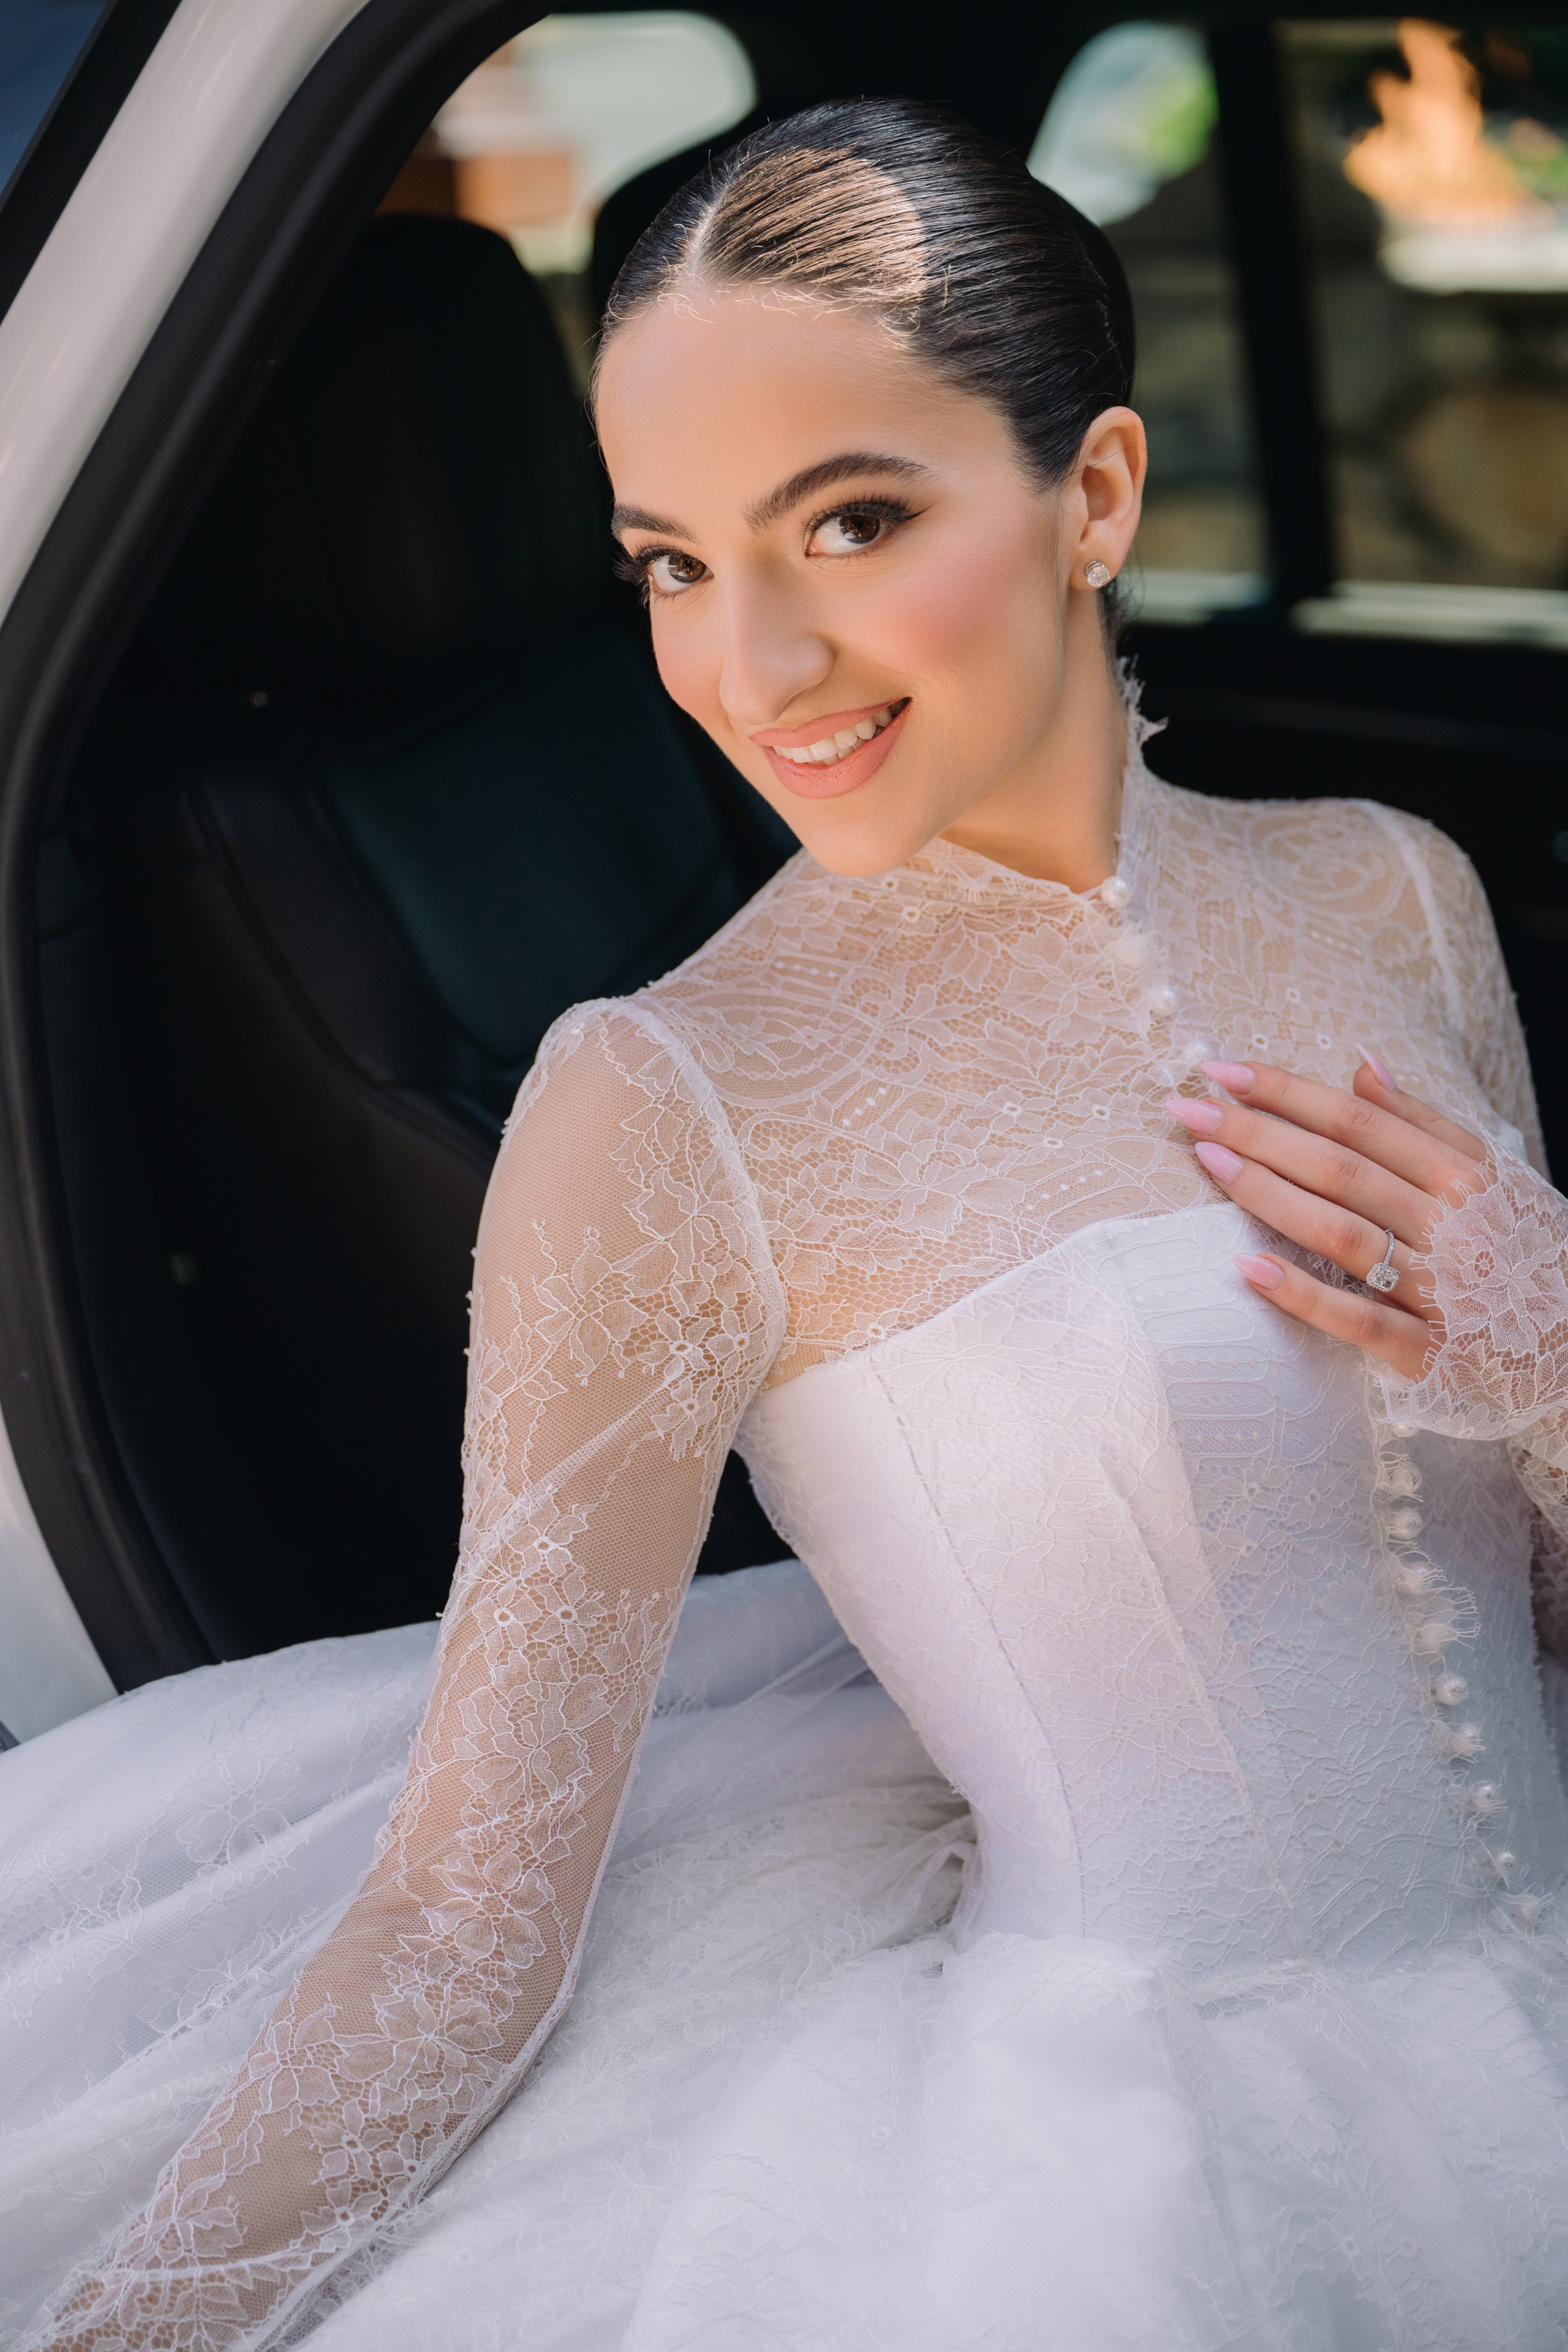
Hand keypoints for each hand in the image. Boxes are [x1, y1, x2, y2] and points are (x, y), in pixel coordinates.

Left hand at [1165, 1050, 1489, 1381]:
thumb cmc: (1525, 1251)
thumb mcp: (1493, 1177)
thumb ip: (1424, 1123)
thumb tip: (1360, 1066)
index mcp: (1465, 1175)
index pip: (1360, 1121)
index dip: (1288, 1093)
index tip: (1222, 1071)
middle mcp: (1454, 1225)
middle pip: (1341, 1168)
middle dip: (1258, 1134)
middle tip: (1188, 1111)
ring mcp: (1441, 1290)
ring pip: (1343, 1233)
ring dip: (1269, 1196)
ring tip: (1208, 1165)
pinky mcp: (1429, 1351)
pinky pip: (1359, 1320)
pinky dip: (1304, 1295)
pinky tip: (1248, 1267)